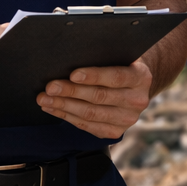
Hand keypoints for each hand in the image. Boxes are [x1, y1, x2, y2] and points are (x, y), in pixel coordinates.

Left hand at [37, 60, 154, 138]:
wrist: (135, 88)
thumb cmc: (120, 65)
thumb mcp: (119, 56)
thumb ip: (102, 55)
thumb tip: (71, 53)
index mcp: (141, 77)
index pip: (116, 76)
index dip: (93, 76)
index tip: (72, 74)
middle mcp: (137, 100)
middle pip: (99, 97)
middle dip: (71, 92)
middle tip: (50, 87)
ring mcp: (127, 119)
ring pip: (91, 113)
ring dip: (64, 106)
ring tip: (45, 99)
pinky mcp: (115, 132)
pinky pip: (87, 126)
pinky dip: (67, 117)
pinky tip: (53, 109)